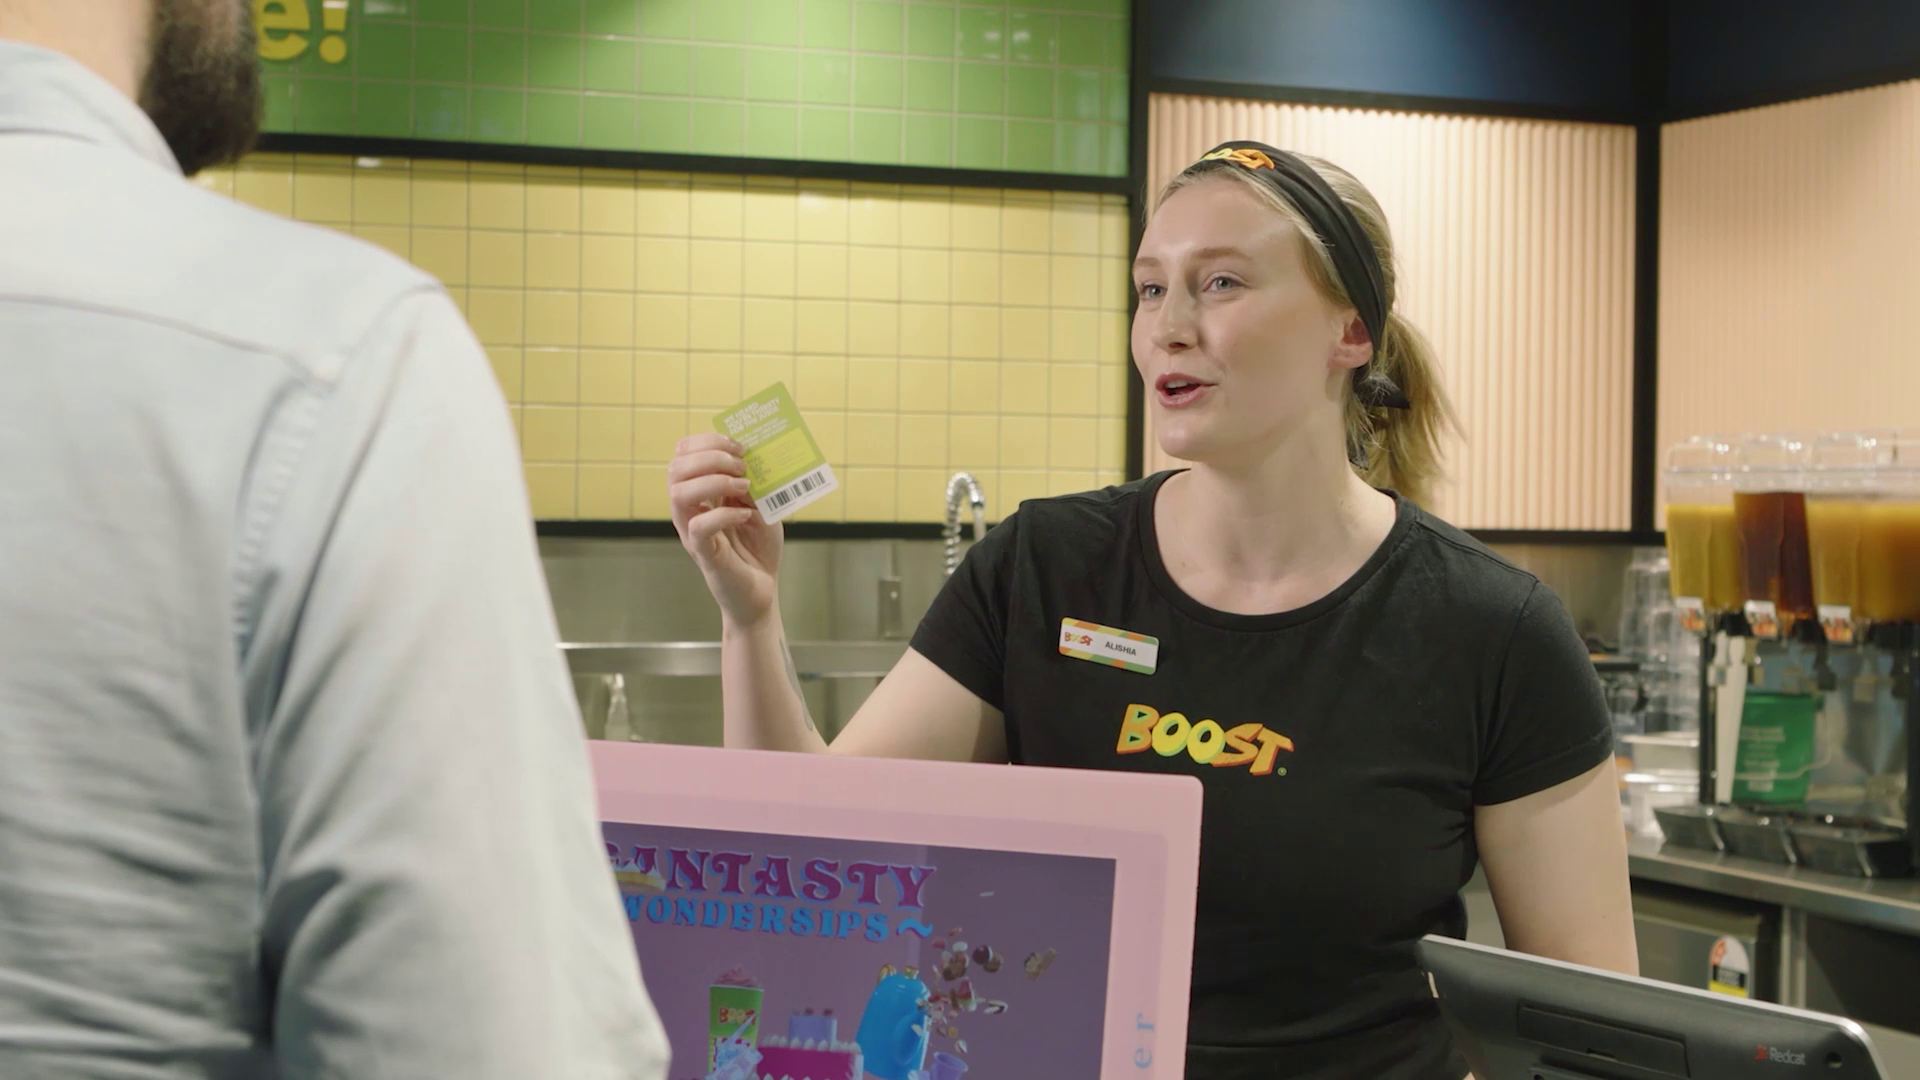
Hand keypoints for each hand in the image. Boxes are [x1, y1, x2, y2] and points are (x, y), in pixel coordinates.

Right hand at [668, 434, 781, 626]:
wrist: (762, 590)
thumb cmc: (757, 547)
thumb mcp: (761, 505)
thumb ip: (755, 482)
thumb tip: (753, 459)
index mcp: (700, 492)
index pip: (683, 453)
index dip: (707, 442)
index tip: (739, 446)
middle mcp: (689, 509)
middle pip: (676, 467)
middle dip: (710, 456)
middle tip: (742, 466)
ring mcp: (693, 531)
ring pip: (678, 493)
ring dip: (714, 481)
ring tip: (743, 487)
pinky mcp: (704, 553)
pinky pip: (700, 526)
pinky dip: (724, 514)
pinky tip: (746, 515)